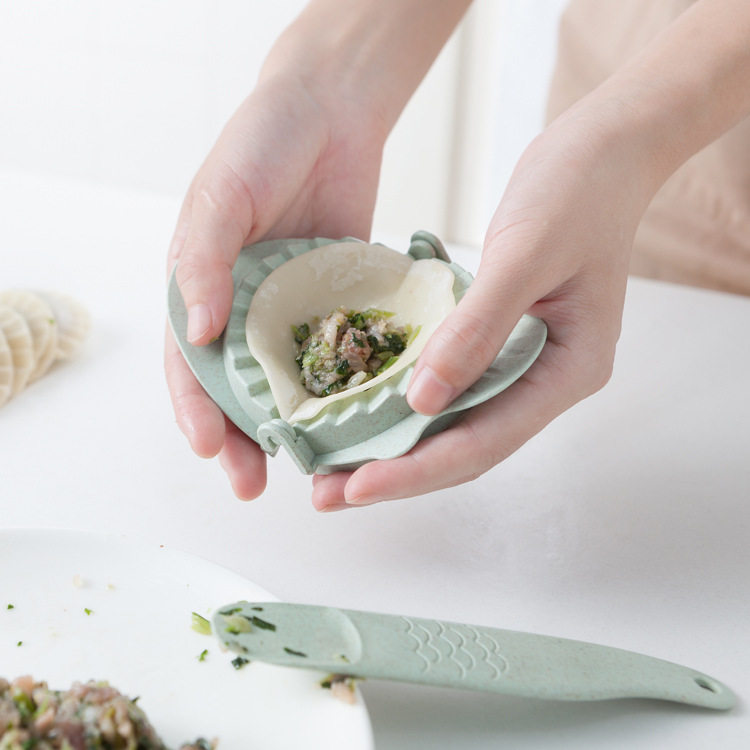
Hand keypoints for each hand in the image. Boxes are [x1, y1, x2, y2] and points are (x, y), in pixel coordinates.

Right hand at [165, 71, 385, 499]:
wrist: (331, 111)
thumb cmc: (261, 143)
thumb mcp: (222, 196)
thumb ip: (203, 261)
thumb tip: (195, 334)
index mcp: (201, 289)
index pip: (187, 364)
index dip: (194, 410)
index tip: (209, 449)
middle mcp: (243, 308)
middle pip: (237, 389)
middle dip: (241, 438)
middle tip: (254, 484)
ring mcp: (292, 310)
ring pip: (289, 383)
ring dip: (294, 427)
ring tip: (307, 469)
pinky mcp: (338, 303)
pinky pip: (338, 353)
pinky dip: (342, 388)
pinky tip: (355, 420)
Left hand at [312, 100, 652, 509]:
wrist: (603, 151)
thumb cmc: (576, 191)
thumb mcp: (524, 254)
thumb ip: (477, 330)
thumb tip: (422, 401)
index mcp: (569, 370)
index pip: (485, 440)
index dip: (417, 469)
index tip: (355, 487)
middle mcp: (547, 380)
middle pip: (468, 447)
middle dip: (398, 473)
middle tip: (329, 494)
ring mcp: (527, 363)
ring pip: (457, 423)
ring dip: (399, 447)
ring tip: (337, 467)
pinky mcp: (503, 341)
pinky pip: (453, 385)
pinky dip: (409, 403)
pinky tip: (368, 410)